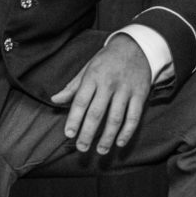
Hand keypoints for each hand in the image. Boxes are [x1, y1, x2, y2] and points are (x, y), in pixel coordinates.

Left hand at [52, 34, 151, 154]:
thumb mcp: (88, 68)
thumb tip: (55, 99)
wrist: (136, 46)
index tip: (69, 134)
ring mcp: (126, 90)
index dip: (74, 119)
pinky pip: (134, 116)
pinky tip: (120, 142)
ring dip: (108, 137)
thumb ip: (73, 86)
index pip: (81, 102)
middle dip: (88, 133)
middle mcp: (109, 84)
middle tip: (82, 147)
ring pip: (116, 118)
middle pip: (97, 113)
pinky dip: (127, 131)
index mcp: (93, 77)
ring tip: (100, 150)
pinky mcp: (140, 94)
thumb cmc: (107, 60)